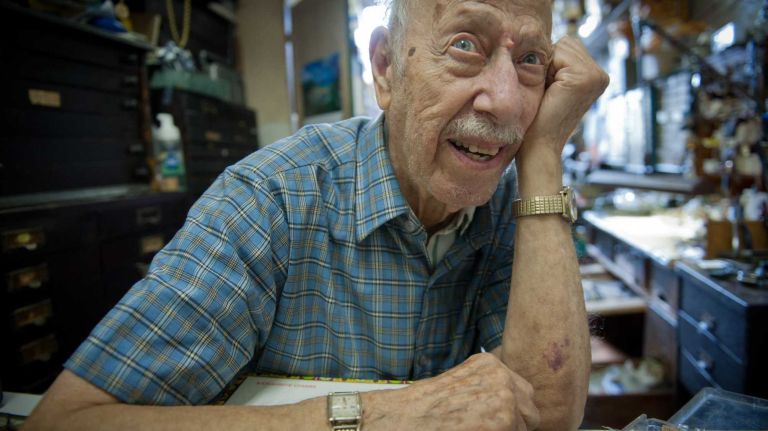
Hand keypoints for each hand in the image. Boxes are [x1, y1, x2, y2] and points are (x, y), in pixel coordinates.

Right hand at [363, 353, 539, 430]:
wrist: (409, 418)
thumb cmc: (429, 406)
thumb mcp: (462, 383)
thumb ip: (487, 387)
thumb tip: (513, 406)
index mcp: (490, 364)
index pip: (520, 391)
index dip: (512, 410)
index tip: (494, 418)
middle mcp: (502, 376)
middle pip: (530, 407)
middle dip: (517, 422)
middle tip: (488, 427)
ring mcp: (507, 397)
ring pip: (526, 426)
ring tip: (479, 429)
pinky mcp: (506, 421)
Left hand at [516, 36, 608, 187]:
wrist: (539, 146)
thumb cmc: (538, 119)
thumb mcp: (552, 84)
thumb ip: (558, 63)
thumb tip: (545, 40)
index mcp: (597, 76)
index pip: (569, 45)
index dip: (550, 63)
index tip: (550, 90)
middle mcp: (601, 75)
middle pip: (566, 43)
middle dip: (550, 63)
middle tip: (549, 93)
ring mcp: (596, 76)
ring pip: (562, 47)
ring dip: (548, 67)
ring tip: (551, 93)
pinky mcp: (584, 78)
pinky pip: (558, 55)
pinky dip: (547, 71)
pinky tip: (551, 92)